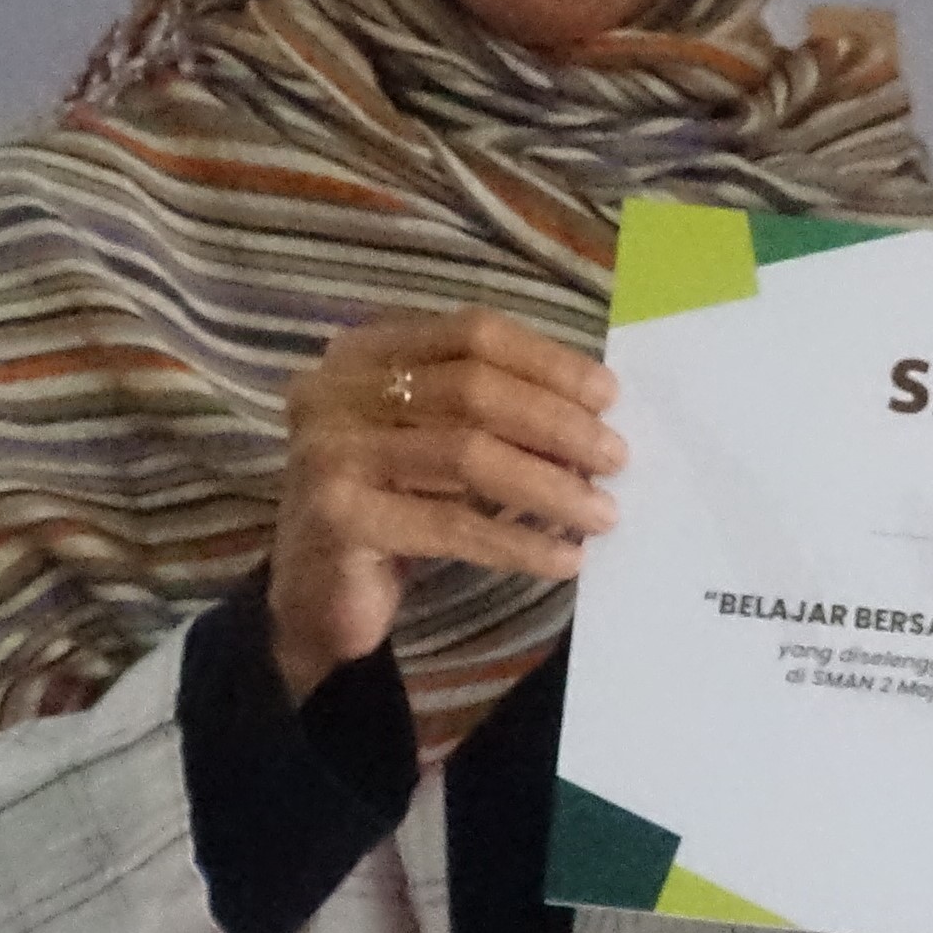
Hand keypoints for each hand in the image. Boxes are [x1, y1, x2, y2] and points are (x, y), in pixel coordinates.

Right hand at [269, 306, 624, 700]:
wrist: (317, 599)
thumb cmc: (394, 508)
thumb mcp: (441, 444)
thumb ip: (495, 413)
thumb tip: (596, 412)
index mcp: (365, 353)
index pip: (470, 334)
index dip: (546, 360)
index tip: (609, 396)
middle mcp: (335, 389)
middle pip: (473, 389)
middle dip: (557, 423)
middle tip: (616, 458)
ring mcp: (328, 450)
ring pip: (467, 455)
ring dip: (549, 486)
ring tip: (603, 514)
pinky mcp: (337, 516)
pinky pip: (452, 524)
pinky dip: (518, 541)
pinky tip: (564, 559)